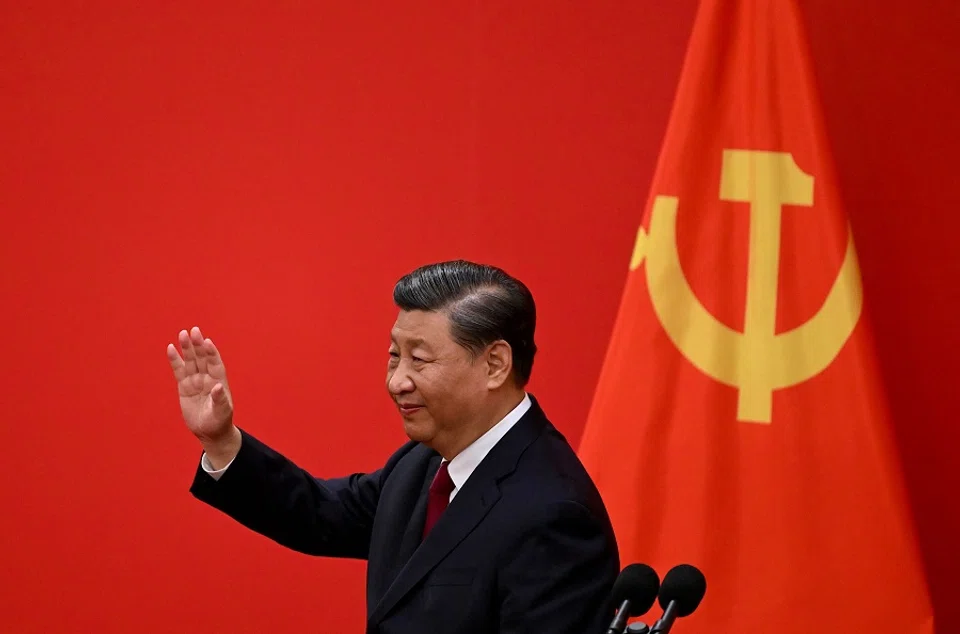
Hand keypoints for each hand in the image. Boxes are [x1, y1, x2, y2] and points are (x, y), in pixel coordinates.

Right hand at [167, 326, 239, 465]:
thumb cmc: (219, 421)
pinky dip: (175, 360)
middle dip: (198, 345)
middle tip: (193, 330)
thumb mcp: (222, 412)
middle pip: (202, 358)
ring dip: (186, 348)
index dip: (211, 352)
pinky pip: (179, 371)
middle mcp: (207, 378)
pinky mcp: (184, 387)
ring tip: (182, 334)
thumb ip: (220, 399)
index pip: (215, 363)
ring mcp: (195, 381)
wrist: (210, 431)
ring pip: (190, 361)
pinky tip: (171, 348)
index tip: (207, 341)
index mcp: (219, 381)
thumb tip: (218, 386)